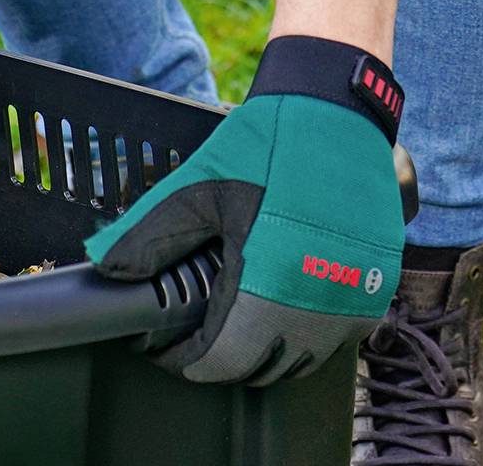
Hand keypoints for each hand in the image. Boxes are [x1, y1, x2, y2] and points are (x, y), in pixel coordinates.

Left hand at [86, 34, 413, 384]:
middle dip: (220, 357)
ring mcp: (350, 304)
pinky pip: (335, 341)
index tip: (164, 346)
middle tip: (194, 330)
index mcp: (266, 285)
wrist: (338, 114)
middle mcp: (313, 307)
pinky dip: (305, 337)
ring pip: (298, 362)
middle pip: (257, 369)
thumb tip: (107, 267)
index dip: (183, 358)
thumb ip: (151, 234)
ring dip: (264, 352)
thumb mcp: (200, 185)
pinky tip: (281, 310)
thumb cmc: (269, 145)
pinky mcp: (375, 293)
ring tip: (235, 322)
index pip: (218, 360)